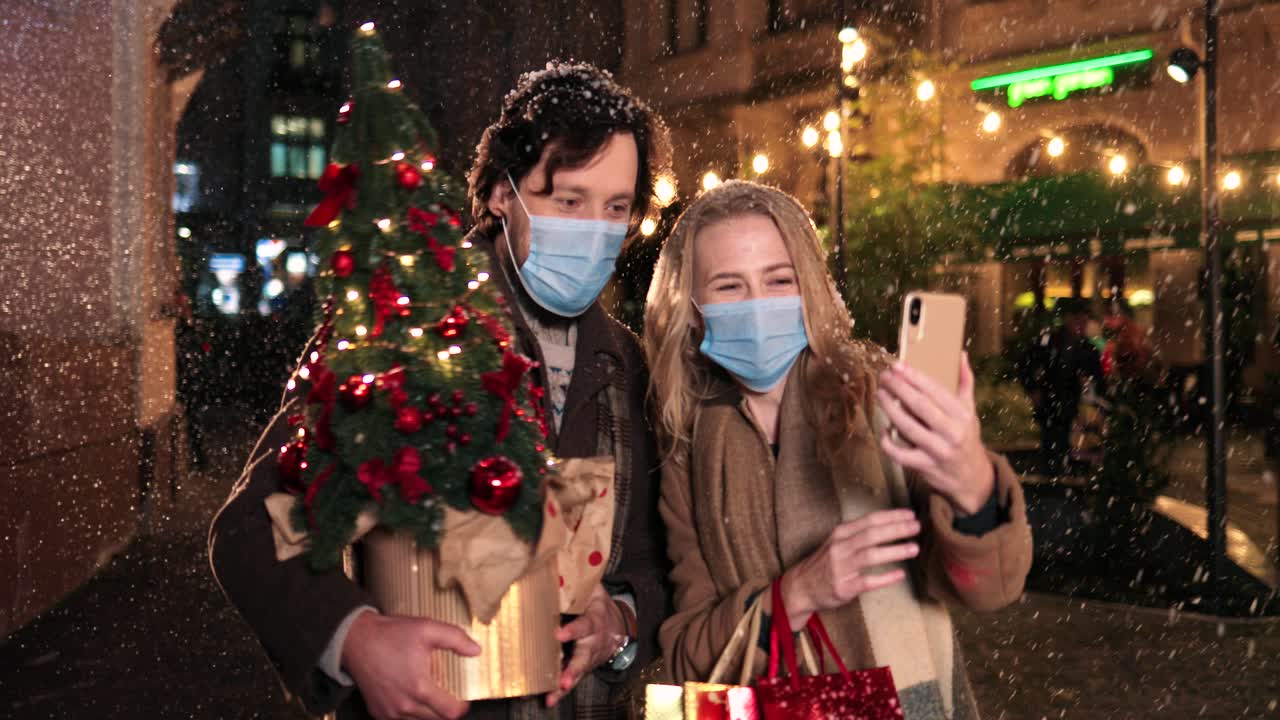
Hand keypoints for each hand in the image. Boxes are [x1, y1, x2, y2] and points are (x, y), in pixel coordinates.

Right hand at [342, 611, 478, 719]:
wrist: (356, 640)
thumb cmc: (390, 635)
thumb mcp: (427, 629)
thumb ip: (456, 639)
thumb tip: (476, 650)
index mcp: (420, 688)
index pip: (450, 712)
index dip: (461, 707)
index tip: (463, 700)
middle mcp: (404, 705)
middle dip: (445, 710)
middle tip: (446, 695)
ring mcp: (390, 712)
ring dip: (427, 712)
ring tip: (427, 693)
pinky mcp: (378, 712)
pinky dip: (409, 713)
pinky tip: (410, 697)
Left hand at [546, 583, 627, 706]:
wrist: (618, 627)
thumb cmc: (598, 604)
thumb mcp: (593, 589)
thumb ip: (578, 581)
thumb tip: (557, 562)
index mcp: (595, 618)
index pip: (585, 624)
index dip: (573, 630)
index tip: (559, 634)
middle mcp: (594, 641)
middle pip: (584, 656)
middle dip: (573, 668)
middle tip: (563, 679)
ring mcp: (589, 657)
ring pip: (579, 671)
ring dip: (567, 682)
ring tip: (555, 693)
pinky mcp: (583, 667)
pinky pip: (573, 679)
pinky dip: (561, 691)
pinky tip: (550, 700)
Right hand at [780, 509, 919, 628]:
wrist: (801, 586)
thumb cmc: (825, 563)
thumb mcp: (837, 542)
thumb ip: (858, 534)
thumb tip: (889, 526)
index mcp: (841, 533)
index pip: (869, 520)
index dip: (891, 516)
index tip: (910, 514)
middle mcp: (840, 547)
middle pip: (872, 534)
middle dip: (897, 529)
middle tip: (917, 527)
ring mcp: (841, 567)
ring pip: (870, 555)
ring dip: (894, 551)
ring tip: (914, 548)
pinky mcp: (843, 587)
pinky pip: (867, 581)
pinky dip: (885, 578)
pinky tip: (900, 574)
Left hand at [877, 354, 994, 514]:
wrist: (971, 477)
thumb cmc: (966, 437)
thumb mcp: (970, 410)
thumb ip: (965, 382)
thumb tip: (962, 355)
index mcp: (962, 414)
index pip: (935, 390)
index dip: (914, 377)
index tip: (897, 365)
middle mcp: (952, 431)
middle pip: (920, 406)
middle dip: (899, 388)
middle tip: (884, 377)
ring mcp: (939, 450)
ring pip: (908, 428)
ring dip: (890, 410)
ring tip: (880, 395)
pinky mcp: (926, 466)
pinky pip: (901, 454)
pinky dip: (889, 442)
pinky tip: (883, 429)